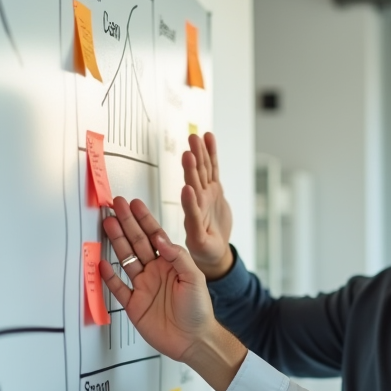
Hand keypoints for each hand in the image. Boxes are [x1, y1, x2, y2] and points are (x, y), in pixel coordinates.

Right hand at [100, 197, 218, 362]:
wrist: (194, 340)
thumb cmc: (199, 310)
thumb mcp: (194, 278)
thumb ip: (178, 257)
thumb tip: (160, 237)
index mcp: (171, 264)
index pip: (155, 236)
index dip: (144, 219)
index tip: (134, 204)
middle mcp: (155, 272)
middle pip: (137, 243)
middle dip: (126, 223)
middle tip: (115, 206)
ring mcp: (143, 288)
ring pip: (126, 260)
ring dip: (117, 242)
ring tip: (107, 224)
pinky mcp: (134, 305)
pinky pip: (118, 288)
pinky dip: (109, 276)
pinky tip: (102, 263)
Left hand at [181, 131, 234, 279]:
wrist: (213, 249)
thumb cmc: (204, 251)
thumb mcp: (198, 251)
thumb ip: (191, 243)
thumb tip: (177, 240)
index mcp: (193, 219)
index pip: (190, 207)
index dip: (190, 199)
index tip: (188, 188)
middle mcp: (198, 202)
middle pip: (195, 181)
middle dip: (193, 165)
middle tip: (190, 148)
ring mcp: (206, 193)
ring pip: (203, 170)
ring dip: (201, 153)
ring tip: (198, 138)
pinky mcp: (214, 189)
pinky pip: (213, 168)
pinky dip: (212, 153)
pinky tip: (209, 138)